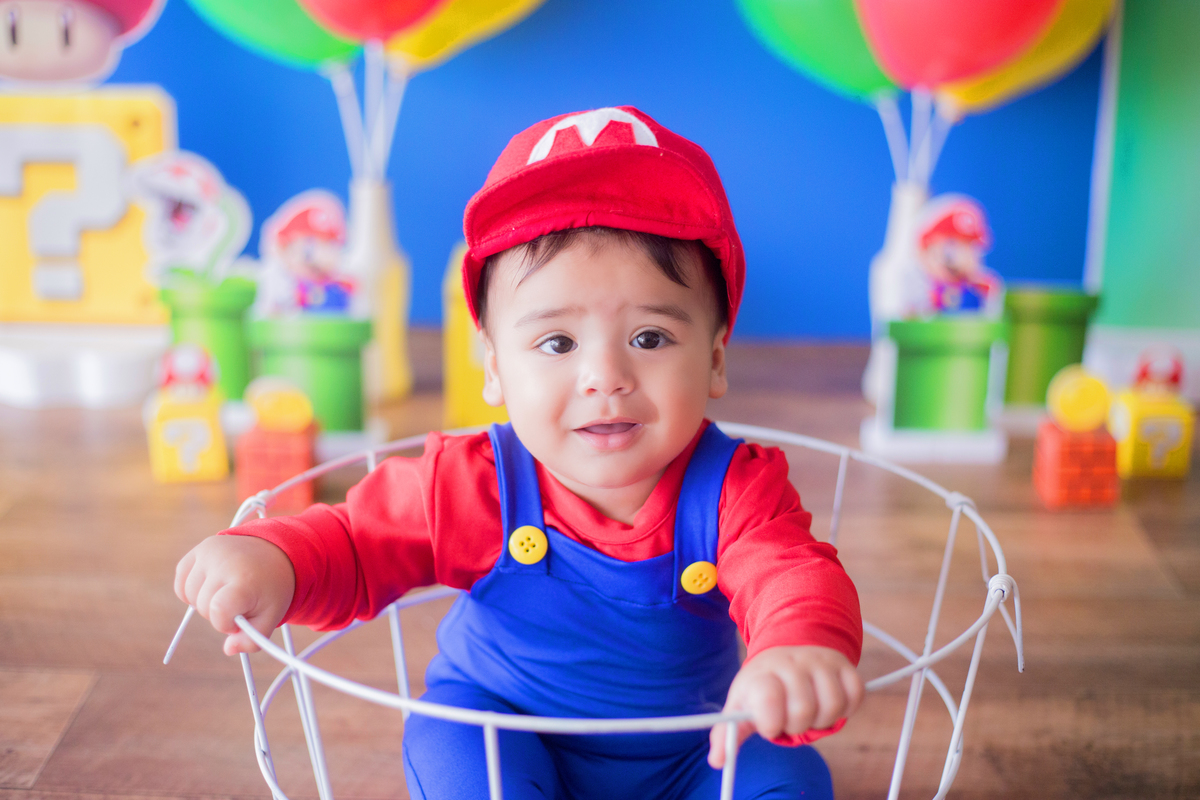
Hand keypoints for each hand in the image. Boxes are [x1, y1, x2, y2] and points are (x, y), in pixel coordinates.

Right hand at [174, 534, 295, 655]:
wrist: (273, 553)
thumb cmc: (270, 589)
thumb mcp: (271, 616)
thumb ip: (252, 640)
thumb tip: (229, 649)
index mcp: (244, 579)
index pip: (218, 610)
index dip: (225, 623)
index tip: (239, 618)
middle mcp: (224, 562)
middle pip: (203, 607)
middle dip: (219, 614)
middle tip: (239, 603)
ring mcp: (209, 553)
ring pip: (189, 596)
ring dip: (205, 602)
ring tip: (227, 592)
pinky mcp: (198, 550)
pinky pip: (181, 584)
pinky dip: (192, 592)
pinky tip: (212, 586)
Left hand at [708, 645, 863, 767]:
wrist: (788, 647)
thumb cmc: (764, 685)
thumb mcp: (742, 704)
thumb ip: (729, 732)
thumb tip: (718, 761)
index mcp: (763, 674)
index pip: (768, 700)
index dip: (771, 723)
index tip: (770, 725)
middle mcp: (791, 663)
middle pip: (803, 709)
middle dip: (797, 725)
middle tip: (791, 718)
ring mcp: (819, 662)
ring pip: (832, 705)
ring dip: (823, 719)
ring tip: (810, 712)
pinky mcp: (844, 665)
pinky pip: (855, 695)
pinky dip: (846, 708)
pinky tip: (829, 702)